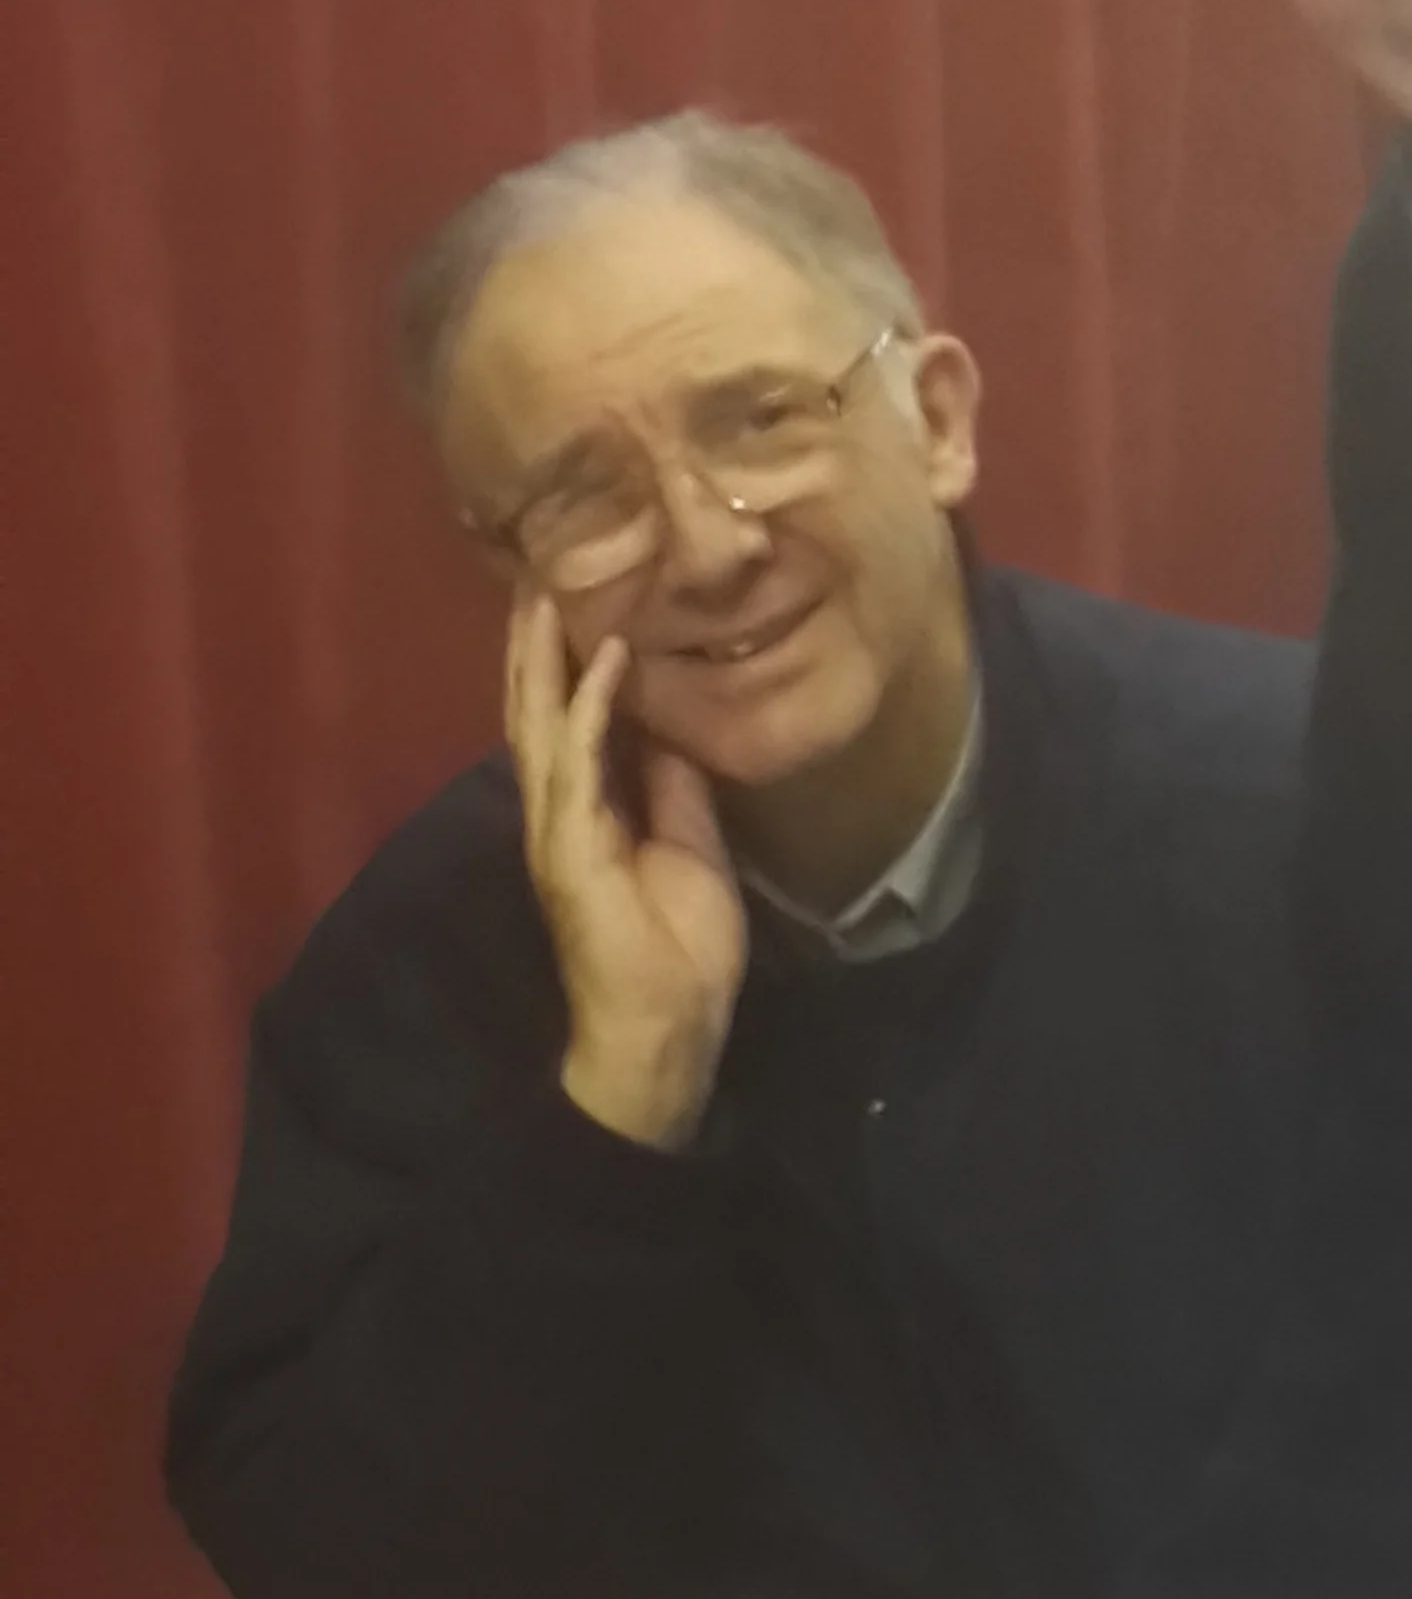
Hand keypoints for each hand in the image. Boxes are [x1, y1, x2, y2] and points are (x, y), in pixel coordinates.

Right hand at [508, 597, 747, 1151]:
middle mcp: (560, 811)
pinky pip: (579, 767)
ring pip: (542, 726)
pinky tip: (600, 661)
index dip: (562, 660)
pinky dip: (588, 711)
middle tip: (534, 571)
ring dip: (543, 659)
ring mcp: (560, 829)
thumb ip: (674, 787)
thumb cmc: (676, 948)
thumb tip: (676, 728)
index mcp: (586, 810)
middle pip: (536, 711)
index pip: (566, 719)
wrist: (667, 1027)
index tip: (568, 597)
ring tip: (543, 594)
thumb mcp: (691, 845)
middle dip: (533, 645)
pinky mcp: (574, 850)